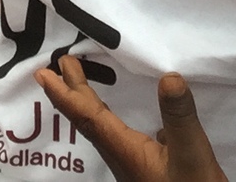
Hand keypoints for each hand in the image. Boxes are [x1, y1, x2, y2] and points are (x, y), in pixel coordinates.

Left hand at [38, 60, 228, 181]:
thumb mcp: (192, 154)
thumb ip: (179, 117)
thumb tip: (168, 78)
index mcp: (125, 151)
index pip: (88, 117)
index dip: (65, 93)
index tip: (43, 74)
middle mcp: (122, 157)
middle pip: (89, 121)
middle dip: (72, 92)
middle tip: (57, 66)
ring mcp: (132, 166)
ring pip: (101, 130)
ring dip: (87, 105)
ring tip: (78, 86)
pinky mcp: (143, 170)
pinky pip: (117, 137)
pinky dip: (109, 119)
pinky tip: (121, 116)